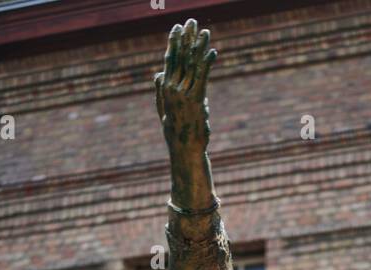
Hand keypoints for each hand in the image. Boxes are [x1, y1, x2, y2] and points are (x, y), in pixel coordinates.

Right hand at [154, 19, 216, 151]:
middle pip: (181, 57)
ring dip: (199, 46)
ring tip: (205, 31)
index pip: (170, 59)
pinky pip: (203, 77)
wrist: (184, 148)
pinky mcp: (197, 101)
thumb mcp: (163, 110)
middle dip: (186, 37)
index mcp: (165, 88)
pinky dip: (208, 63)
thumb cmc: (175, 131)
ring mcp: (185, 94)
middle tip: (191, 21)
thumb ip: (160, 90)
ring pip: (193, 64)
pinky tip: (213, 52)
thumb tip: (158, 73)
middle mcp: (173, 88)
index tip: (177, 27)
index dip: (174, 41)